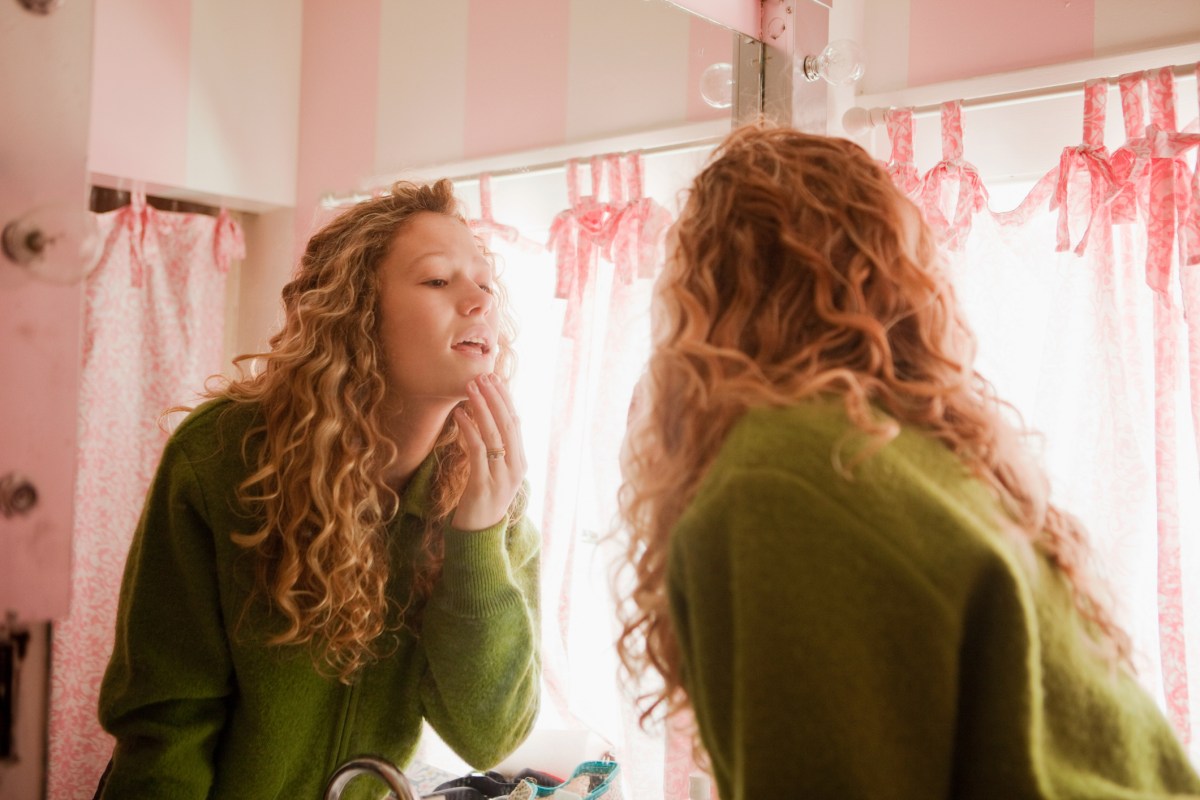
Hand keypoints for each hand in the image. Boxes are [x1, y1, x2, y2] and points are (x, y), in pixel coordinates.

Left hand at [451, 373, 526, 530]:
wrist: (478, 534)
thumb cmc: (484, 499)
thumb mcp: (496, 472)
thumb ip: (499, 449)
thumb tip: (500, 418)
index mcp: (521, 462)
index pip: (516, 423)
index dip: (505, 399)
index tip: (494, 379)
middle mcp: (516, 468)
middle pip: (508, 425)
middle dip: (495, 398)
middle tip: (482, 377)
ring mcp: (501, 477)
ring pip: (494, 435)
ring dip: (481, 408)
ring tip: (470, 389)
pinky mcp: (483, 485)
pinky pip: (477, 451)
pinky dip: (469, 430)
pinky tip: (460, 415)